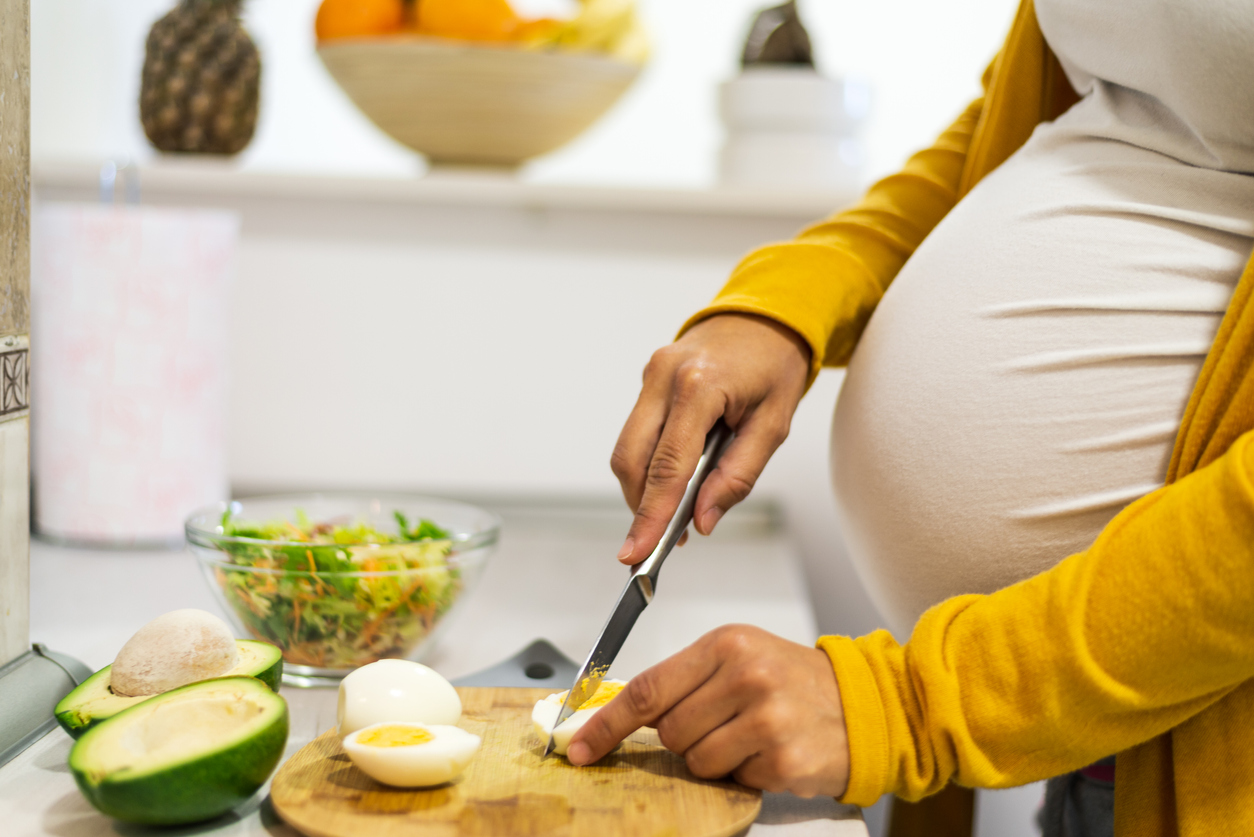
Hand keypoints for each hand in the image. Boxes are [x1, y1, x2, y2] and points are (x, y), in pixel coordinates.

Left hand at [566, 625, 849, 798]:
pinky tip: (770, 752)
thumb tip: (619, 714)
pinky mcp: (782, 759)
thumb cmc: (793, 681)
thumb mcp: (738, 659)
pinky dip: (744, 774)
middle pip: (670, 731)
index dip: (607, 724)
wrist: (864, 704)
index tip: (582, 746)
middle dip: (686, 738)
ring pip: (696, 761)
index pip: (648, 688)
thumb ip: (684, 680)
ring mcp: (766, 718)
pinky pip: (732, 780)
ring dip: (715, 759)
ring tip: (749, 737)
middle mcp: (746, 675)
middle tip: (722, 723)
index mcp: (726, 644)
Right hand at [611, 313, 809, 563]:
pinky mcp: (648, 380)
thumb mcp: (774, 425)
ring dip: (644, 488)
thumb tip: (704, 519)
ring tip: (674, 514)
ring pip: (627, 449)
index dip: (651, 514)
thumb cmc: (775, 366)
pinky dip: (649, 464)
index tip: (637, 551)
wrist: (766, 315)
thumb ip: (738, 475)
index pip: (667, 465)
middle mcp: (665, 377)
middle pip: (632, 460)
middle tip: (655, 543)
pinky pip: (637, 432)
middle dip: (640, 507)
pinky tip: (674, 481)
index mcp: (700, 386)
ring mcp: (651, 376)